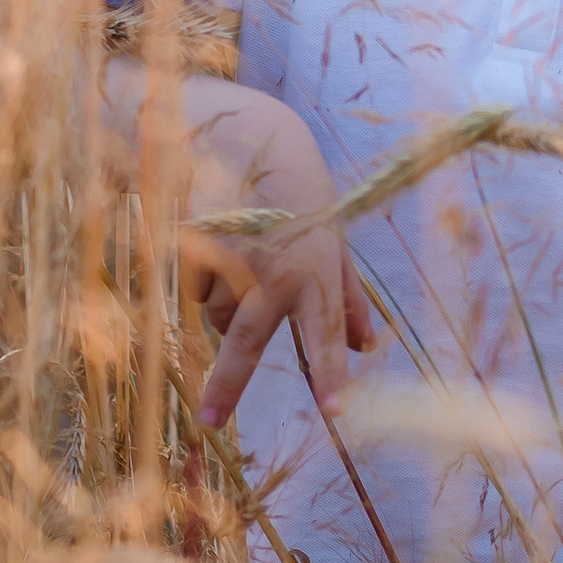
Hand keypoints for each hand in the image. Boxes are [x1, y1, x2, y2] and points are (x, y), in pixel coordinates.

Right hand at [170, 90, 374, 431]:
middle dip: (226, 387)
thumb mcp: (336, 244)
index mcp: (318, 272)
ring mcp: (231, 257)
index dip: (329, 372)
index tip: (333, 410)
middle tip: (210, 422)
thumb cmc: (304, 201)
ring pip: (216, 319)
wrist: (252, 140)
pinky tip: (219, 252)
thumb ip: (350, 300)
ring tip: (244, 273)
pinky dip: (204, 287)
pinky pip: (194, 293)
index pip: (326, 332)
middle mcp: (274, 268)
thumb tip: (367, 347)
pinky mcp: (196, 244)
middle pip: (245, 341)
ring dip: (225, 315)